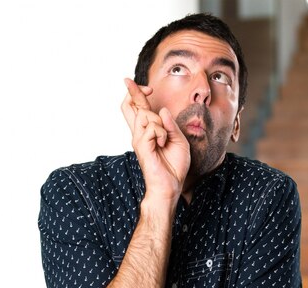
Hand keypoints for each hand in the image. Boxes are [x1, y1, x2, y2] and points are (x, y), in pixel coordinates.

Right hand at [121, 78, 189, 203]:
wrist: (171, 186)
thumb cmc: (174, 165)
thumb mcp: (178, 140)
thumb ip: (171, 125)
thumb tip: (162, 110)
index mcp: (147, 132)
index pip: (137, 109)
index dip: (136, 94)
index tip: (142, 86)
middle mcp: (139, 134)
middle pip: (130, 106)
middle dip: (134, 92)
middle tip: (129, 82)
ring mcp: (139, 139)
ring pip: (146, 115)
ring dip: (159, 122)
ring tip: (164, 138)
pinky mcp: (141, 146)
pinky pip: (152, 127)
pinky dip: (162, 133)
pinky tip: (164, 144)